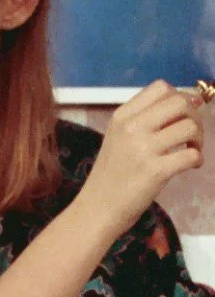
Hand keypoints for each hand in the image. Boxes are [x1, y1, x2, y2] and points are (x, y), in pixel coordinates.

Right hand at [80, 79, 203, 240]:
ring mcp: (143, 149)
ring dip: (199, 138)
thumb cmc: (110, 175)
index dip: (181, 95)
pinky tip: (190, 165)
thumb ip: (143, 120)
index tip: (184, 112)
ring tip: (192, 150)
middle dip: (194, 116)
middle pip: (180, 102)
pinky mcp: (155, 171)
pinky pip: (191, 155)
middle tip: (191, 134)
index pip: (161, 88)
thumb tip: (186, 104)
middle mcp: (132, 128)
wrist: (97, 209)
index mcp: (122, 116)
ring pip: (190, 127)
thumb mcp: (117, 138)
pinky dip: (197, 159)